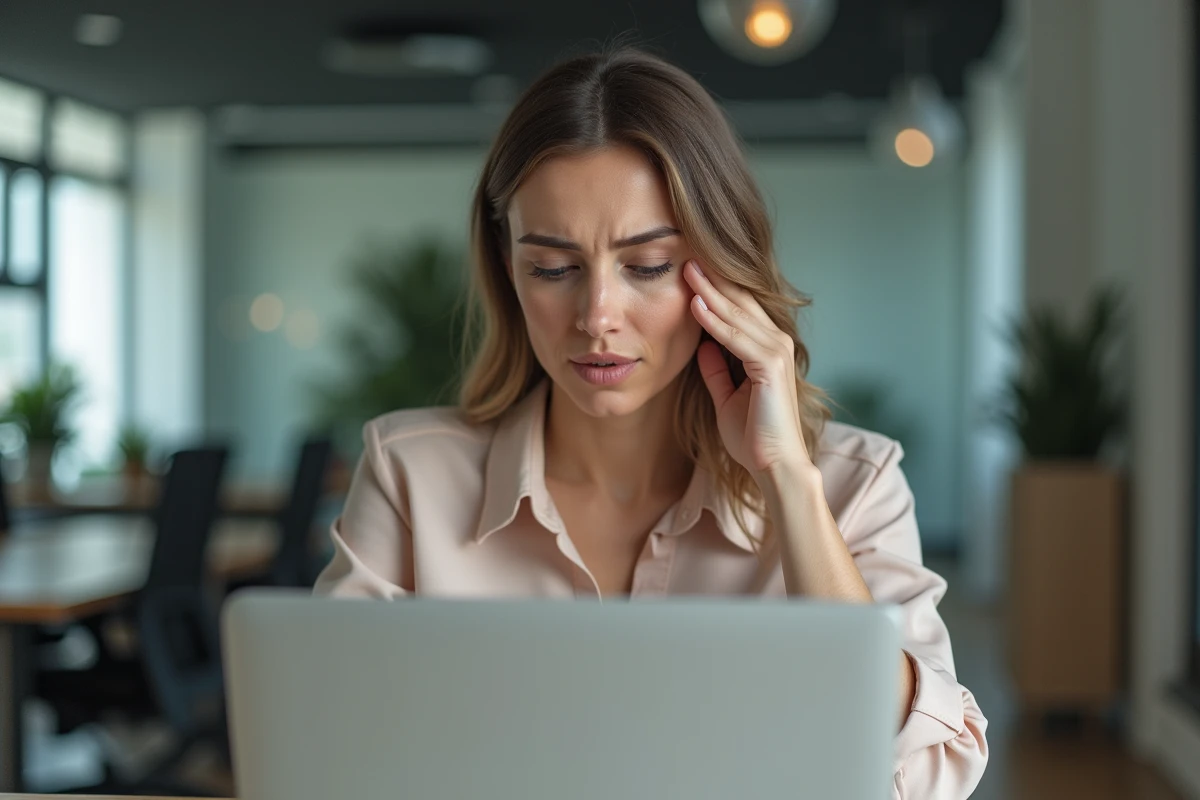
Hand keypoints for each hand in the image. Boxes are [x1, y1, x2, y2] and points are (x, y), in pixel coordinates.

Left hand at [684, 259, 811, 478]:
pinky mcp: (771, 366)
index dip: (714, 288)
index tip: (688, 270)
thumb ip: (716, 369)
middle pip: (740, 302)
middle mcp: (777, 343)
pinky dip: (715, 322)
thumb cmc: (753, 436)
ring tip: (687, 269)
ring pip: (737, 314)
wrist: (772, 465)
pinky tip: (695, 306)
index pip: (739, 308)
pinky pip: (736, 337)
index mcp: (767, 348)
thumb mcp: (726, 396)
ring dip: (710, 292)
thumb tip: (702, 345)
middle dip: (712, 279)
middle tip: (686, 255)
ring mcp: (777, 352)